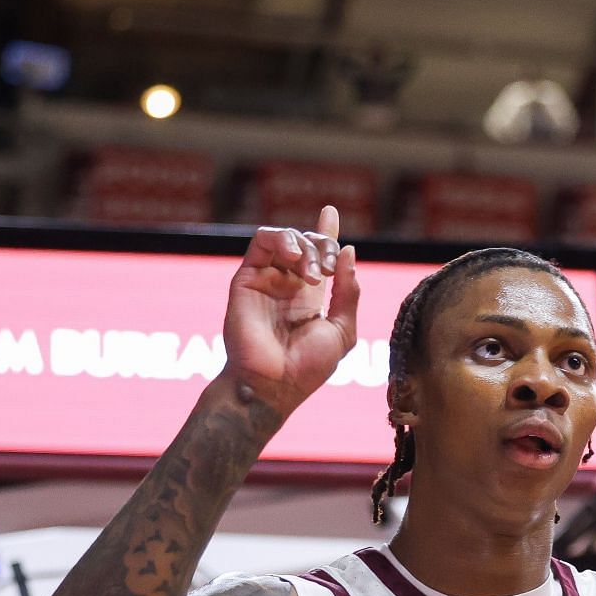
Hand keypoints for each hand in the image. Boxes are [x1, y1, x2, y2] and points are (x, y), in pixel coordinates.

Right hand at [222, 203, 359, 413]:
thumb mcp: (342, 331)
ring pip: (286, 238)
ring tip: (312, 273)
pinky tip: (293, 257)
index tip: (330, 212)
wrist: (272, 384)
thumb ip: (348, 292)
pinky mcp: (246, 278)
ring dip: (305, 246)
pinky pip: (262, 240)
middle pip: (307, 244)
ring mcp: (266, 280)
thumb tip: (348, 251)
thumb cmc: (308, 368)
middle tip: (327, 271)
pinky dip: (282, 239)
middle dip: (324, 247)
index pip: (317, 257)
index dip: (326, 233)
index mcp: (309, 299)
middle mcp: (286, 286)